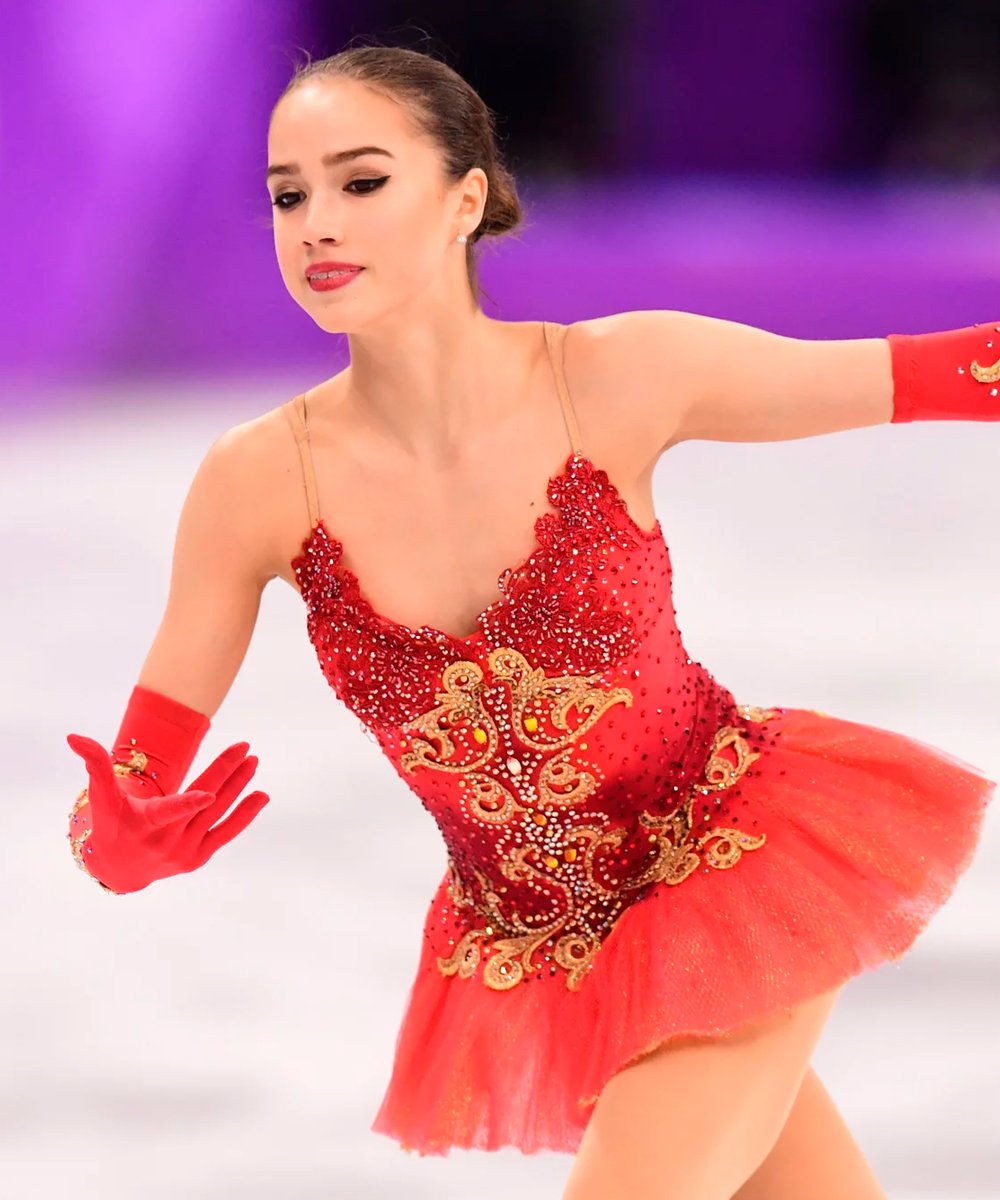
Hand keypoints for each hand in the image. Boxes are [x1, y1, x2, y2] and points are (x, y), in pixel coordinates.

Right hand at [66, 734, 268, 892]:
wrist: (121, 868)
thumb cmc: (112, 824)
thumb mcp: (102, 798)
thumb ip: (94, 765)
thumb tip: (74, 737)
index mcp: (146, 825)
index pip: (169, 813)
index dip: (189, 804)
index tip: (209, 795)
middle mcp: (168, 841)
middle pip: (203, 803)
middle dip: (225, 773)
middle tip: (245, 748)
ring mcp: (186, 851)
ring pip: (218, 815)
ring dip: (238, 787)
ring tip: (252, 762)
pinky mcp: (198, 858)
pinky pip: (226, 833)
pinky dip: (244, 815)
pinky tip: (260, 795)